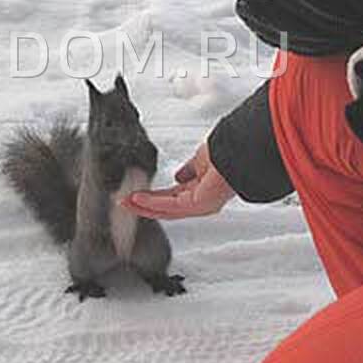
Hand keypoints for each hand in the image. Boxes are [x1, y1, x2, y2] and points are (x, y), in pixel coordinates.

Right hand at [121, 140, 236, 219]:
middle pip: (164, 208)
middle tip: (124, 202)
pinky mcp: (197, 204)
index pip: (171, 199)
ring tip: (125, 203)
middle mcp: (199, 202)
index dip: (151, 198)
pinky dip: (152, 202)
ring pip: (164, 210)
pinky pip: (170, 205)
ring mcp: (199, 205)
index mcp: (200, 193)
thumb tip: (179, 176)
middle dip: (142, 205)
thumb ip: (188, 171)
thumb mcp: (200, 162)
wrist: (238, 152)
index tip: (135, 195)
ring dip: (143, 206)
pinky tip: (138, 199)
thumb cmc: (226, 154)